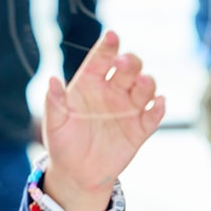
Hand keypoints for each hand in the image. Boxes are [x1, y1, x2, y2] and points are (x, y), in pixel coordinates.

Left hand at [42, 30, 165, 210]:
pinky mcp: (140, 129)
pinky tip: (158, 103)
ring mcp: (128, 108)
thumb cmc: (62, 143)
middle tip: (124, 63)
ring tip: (143, 83)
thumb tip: (52, 80)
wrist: (76, 174)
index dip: (107, 47)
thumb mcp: (54, 123)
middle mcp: (113, 91)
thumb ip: (54, 102)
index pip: (101, 59)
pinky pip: (153, 116)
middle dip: (130, 63)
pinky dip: (158, 109)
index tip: (111, 36)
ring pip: (144, 88)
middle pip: (128, 69)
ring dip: (147, 83)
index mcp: (90, 83)